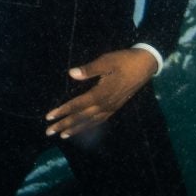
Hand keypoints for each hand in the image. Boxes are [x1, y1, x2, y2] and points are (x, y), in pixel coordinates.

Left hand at [44, 48, 159, 138]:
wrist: (145, 65)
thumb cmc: (124, 60)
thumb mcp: (107, 61)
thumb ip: (89, 69)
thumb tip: (71, 73)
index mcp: (101, 93)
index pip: (78, 105)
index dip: (63, 111)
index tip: (49, 117)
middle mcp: (106, 104)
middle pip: (82, 117)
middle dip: (65, 125)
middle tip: (49, 132)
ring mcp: (112, 107)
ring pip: (90, 122)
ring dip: (76, 129)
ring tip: (62, 135)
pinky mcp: (116, 107)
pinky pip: (100, 120)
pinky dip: (89, 126)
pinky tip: (83, 128)